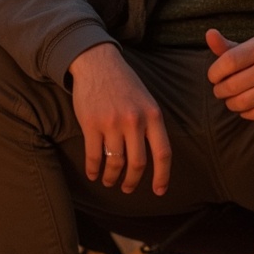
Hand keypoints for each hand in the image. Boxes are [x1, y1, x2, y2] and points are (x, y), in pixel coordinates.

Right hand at [68, 43, 170, 195]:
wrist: (97, 62)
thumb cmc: (123, 83)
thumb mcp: (146, 100)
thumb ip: (151, 124)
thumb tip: (155, 156)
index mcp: (153, 115)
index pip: (162, 153)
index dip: (162, 176)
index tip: (159, 191)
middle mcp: (134, 121)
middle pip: (138, 163)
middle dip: (132, 181)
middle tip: (128, 188)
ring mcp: (112, 123)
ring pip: (115, 162)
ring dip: (112, 177)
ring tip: (109, 181)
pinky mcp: (91, 124)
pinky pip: (94, 156)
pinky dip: (94, 169)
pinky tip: (94, 174)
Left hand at [206, 28, 253, 119]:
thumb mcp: (247, 47)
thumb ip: (225, 45)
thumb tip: (209, 34)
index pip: (228, 62)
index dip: (214, 73)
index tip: (214, 77)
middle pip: (232, 85)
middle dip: (219, 91)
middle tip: (221, 90)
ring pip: (242, 103)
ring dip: (230, 104)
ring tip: (231, 99)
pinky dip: (245, 113)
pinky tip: (246, 106)